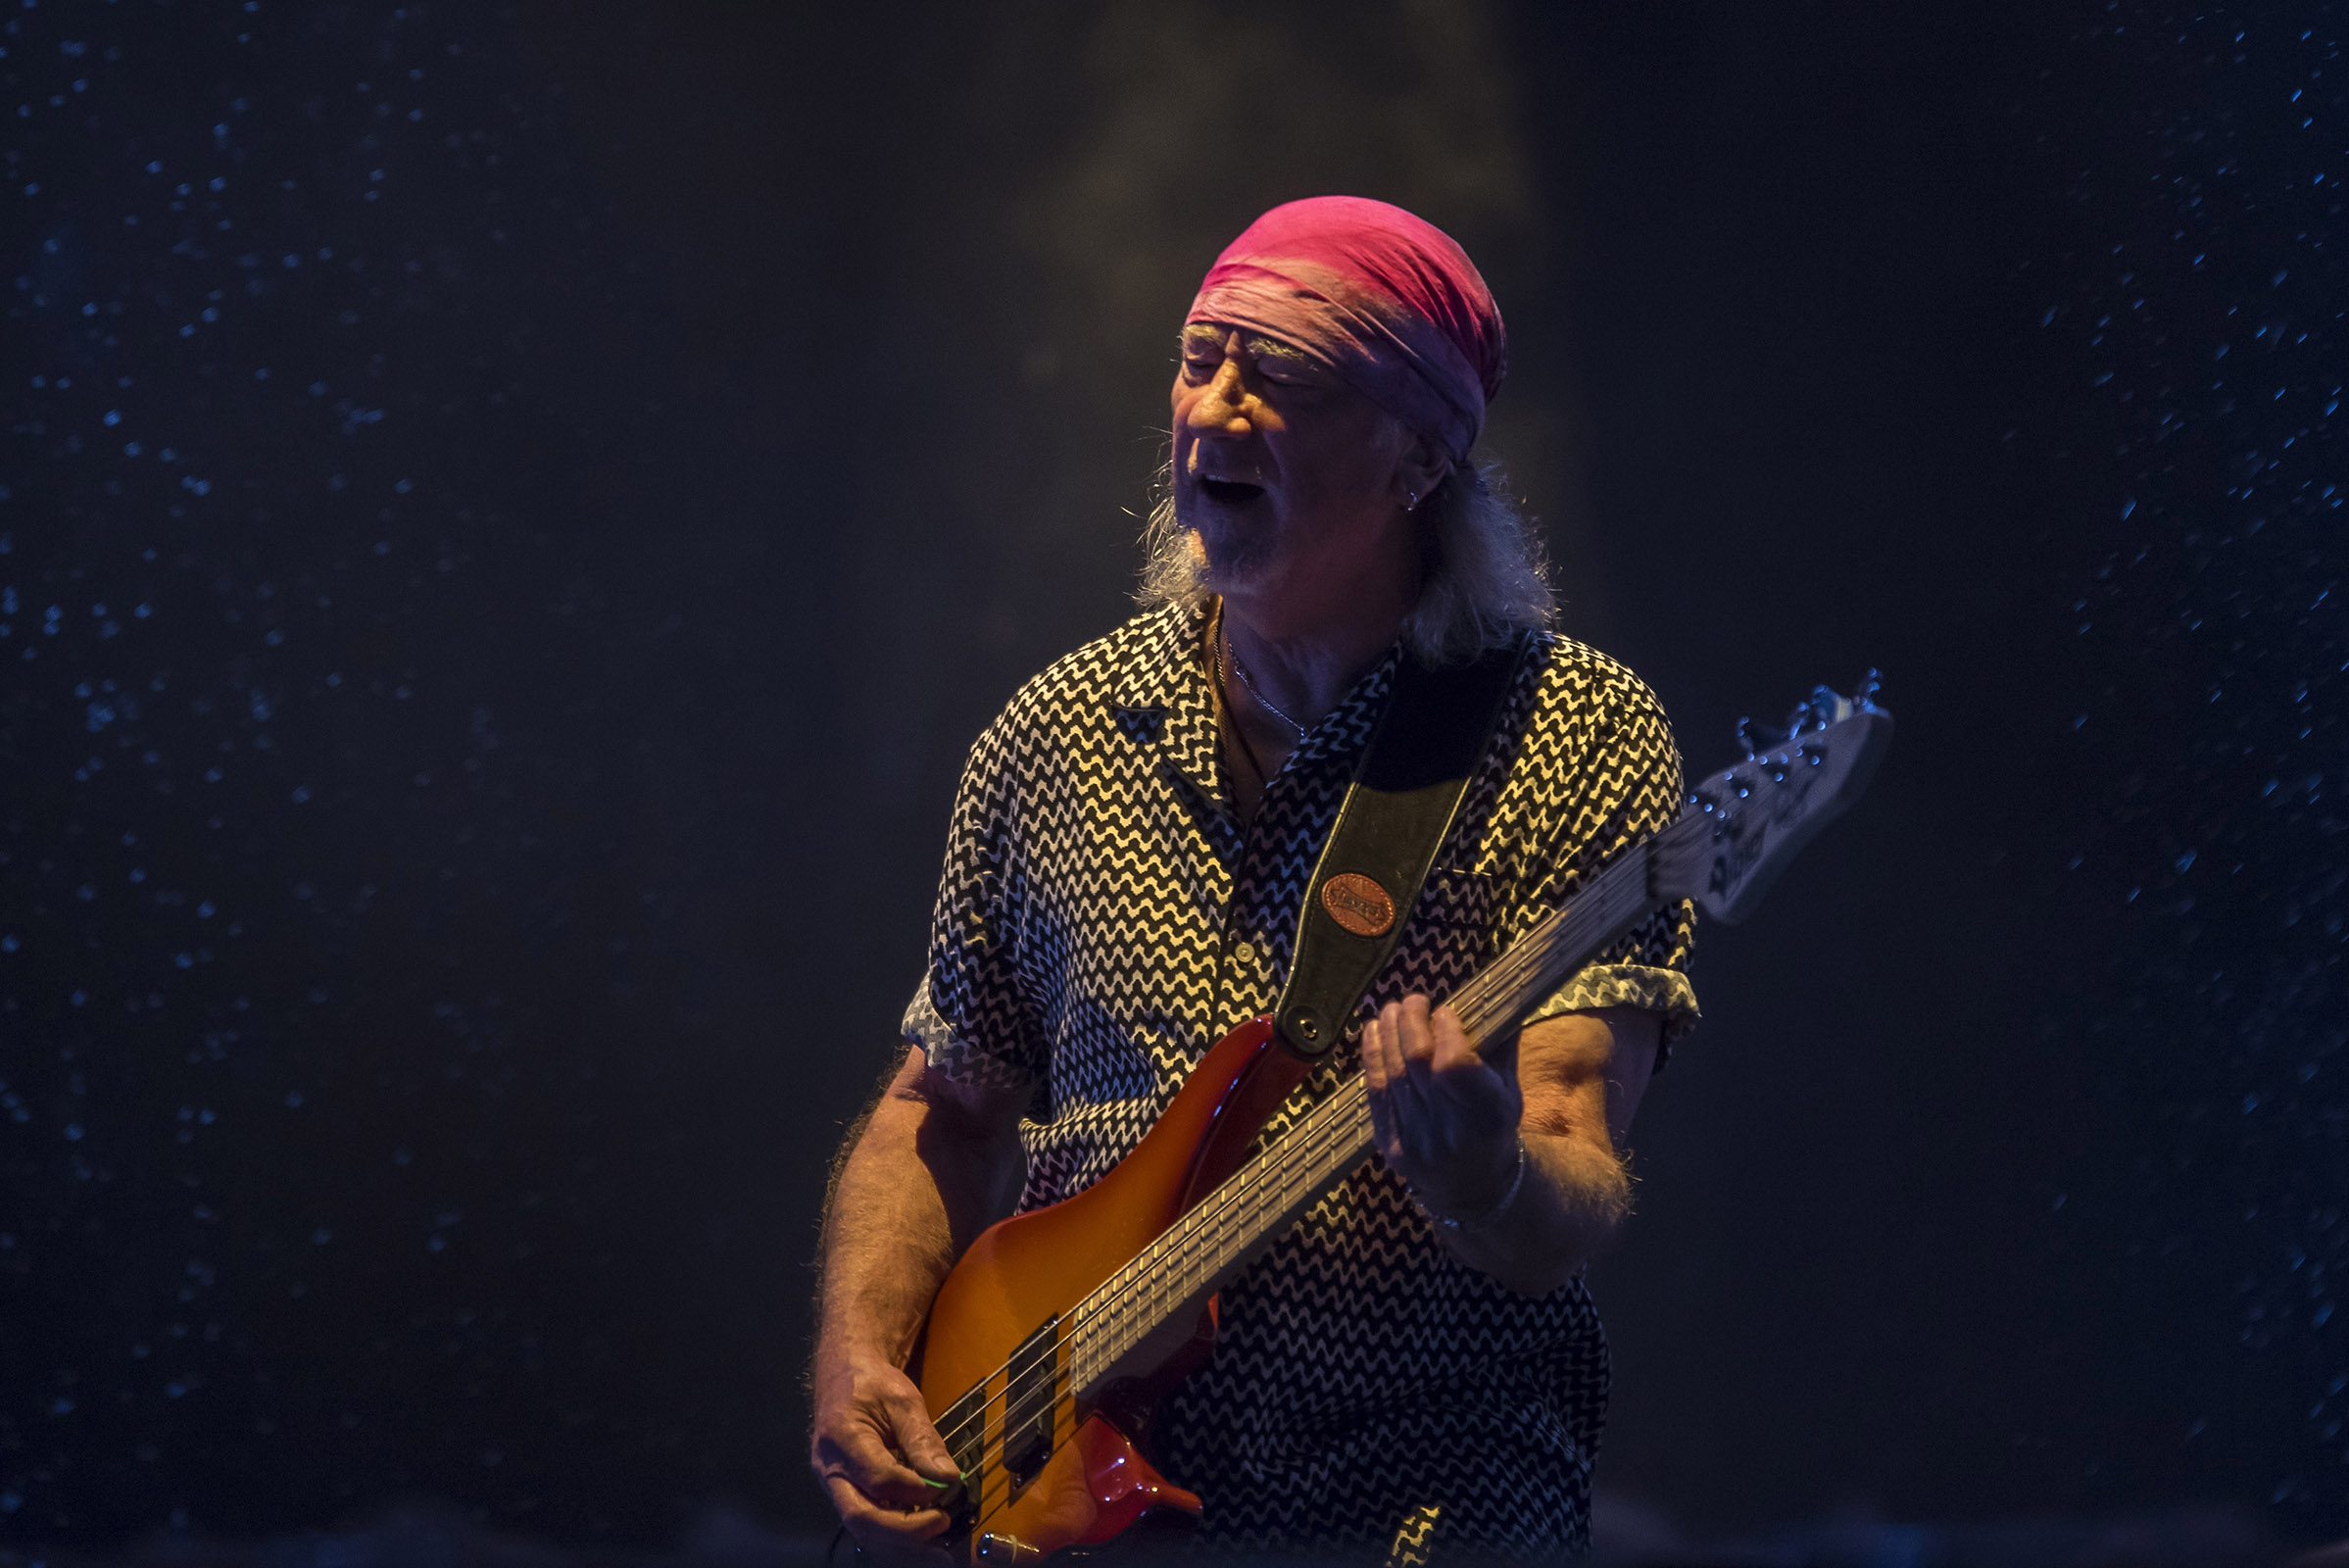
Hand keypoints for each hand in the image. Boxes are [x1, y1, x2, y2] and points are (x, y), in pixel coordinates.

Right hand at [809, 1342, 961, 1562]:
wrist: (844, 1374)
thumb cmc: (871, 1383)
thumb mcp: (902, 1399)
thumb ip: (922, 1438)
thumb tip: (947, 1477)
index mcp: (842, 1436)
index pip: (878, 1477)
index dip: (915, 1488)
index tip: (945, 1485)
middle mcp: (831, 1468)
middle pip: (860, 1516)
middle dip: (903, 1530)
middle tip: (941, 1523)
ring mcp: (834, 1484)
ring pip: (861, 1528)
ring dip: (900, 1544)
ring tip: (937, 1552)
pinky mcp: (845, 1492)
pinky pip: (866, 1522)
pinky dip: (894, 1537)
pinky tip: (920, 1540)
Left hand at [1361, 994, 1522, 1220]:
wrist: (1474, 1185)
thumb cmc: (1493, 1126)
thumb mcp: (1508, 1091)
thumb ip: (1499, 1047)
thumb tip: (1490, 998)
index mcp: (1487, 1115)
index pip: (1454, 1064)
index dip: (1445, 1031)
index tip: (1444, 1010)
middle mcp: (1450, 1131)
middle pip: (1418, 1063)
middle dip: (1411, 1023)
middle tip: (1414, 1000)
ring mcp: (1417, 1141)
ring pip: (1393, 1074)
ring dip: (1389, 1034)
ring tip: (1392, 1009)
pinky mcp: (1390, 1147)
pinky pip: (1375, 1093)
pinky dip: (1372, 1056)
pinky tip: (1374, 1031)